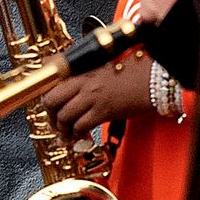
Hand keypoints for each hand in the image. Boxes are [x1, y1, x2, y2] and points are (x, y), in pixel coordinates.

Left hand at [38, 52, 158, 139]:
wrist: (155, 78)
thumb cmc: (135, 68)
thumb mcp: (106, 61)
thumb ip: (86, 68)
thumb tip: (69, 75)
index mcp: (83, 67)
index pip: (50, 77)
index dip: (44, 93)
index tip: (46, 104)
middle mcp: (84, 81)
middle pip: (50, 100)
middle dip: (49, 115)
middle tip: (55, 122)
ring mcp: (92, 96)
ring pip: (63, 116)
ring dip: (62, 129)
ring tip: (68, 135)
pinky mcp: (103, 111)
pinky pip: (80, 126)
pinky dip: (77, 135)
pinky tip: (82, 138)